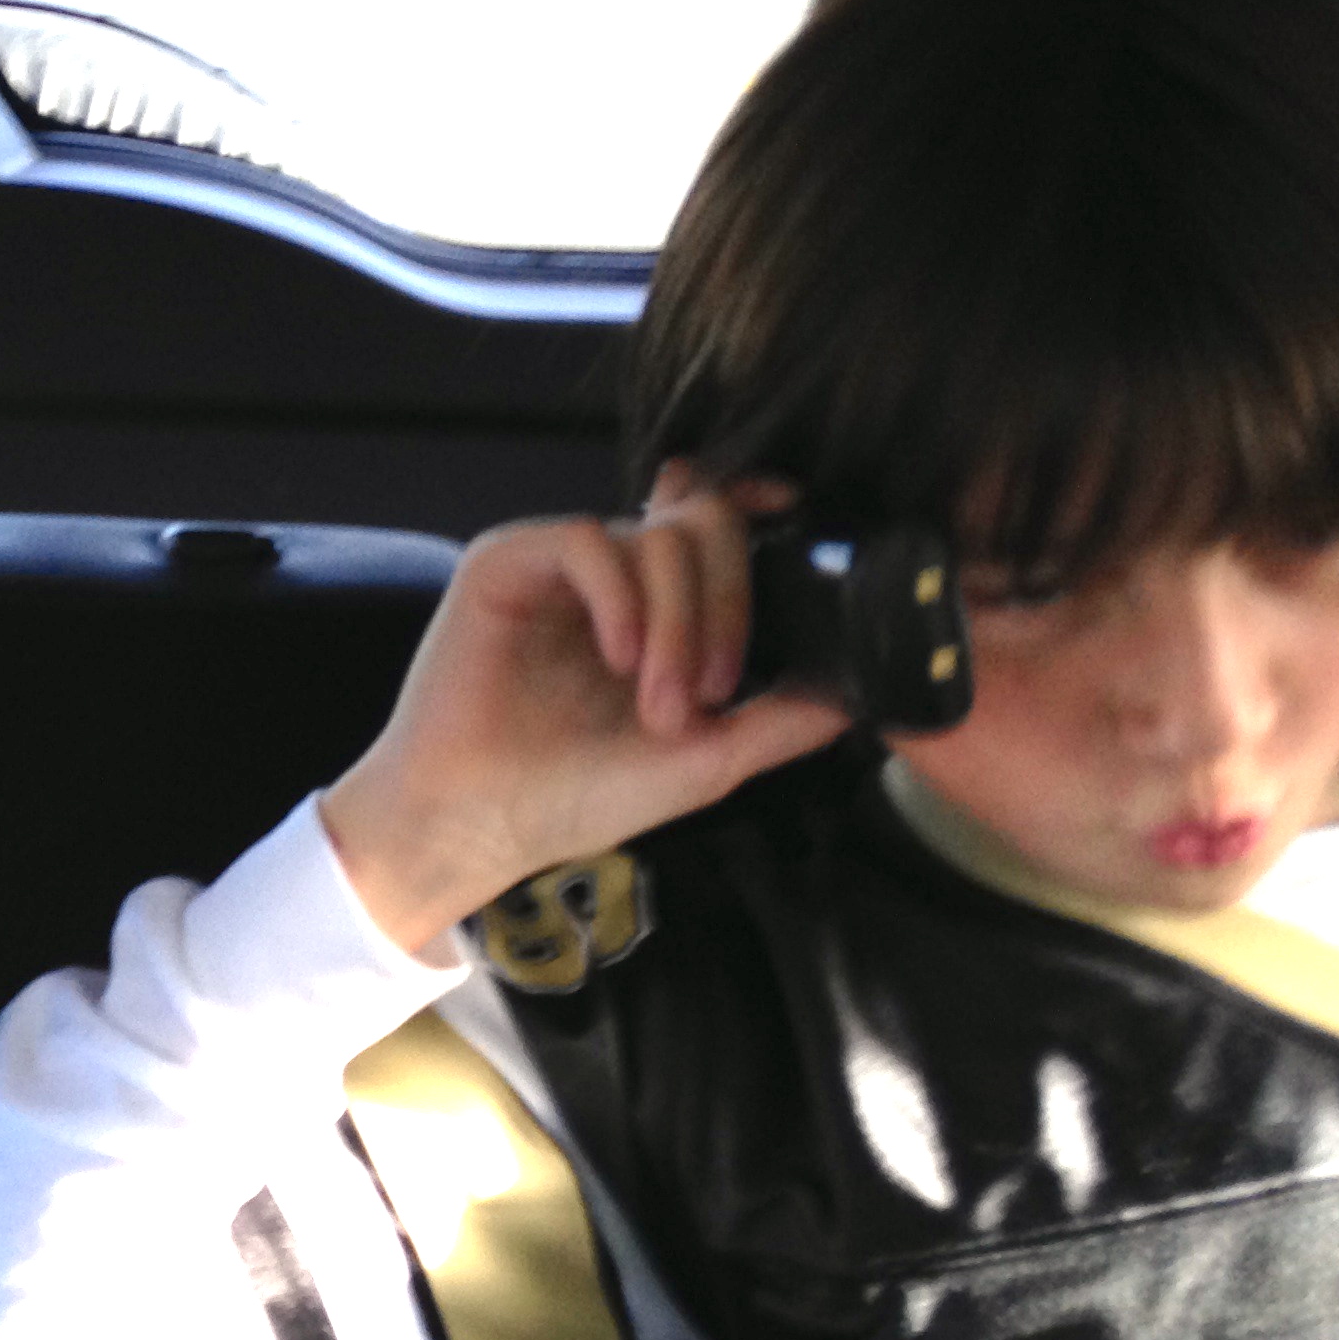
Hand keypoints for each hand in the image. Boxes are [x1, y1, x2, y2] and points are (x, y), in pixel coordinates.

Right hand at [320, 463, 853, 952]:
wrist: (479, 824)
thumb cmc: (572, 797)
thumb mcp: (703, 764)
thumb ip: (779, 723)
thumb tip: (859, 693)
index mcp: (658, 611)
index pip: (719, 528)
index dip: (760, 515)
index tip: (796, 524)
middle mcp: (614, 579)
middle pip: (705, 524)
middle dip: (729, 604)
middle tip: (709, 691)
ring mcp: (561, 568)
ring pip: (657, 535)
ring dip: (679, 622)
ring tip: (658, 703)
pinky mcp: (508, 563)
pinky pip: (590, 540)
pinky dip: (622, 598)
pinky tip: (618, 658)